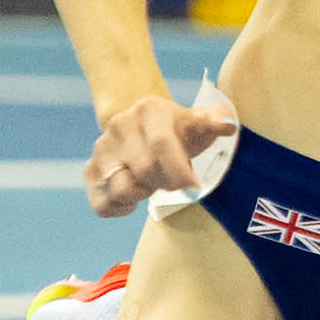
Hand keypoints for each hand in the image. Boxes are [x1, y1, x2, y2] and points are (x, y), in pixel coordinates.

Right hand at [85, 93, 237, 217]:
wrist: (140, 124)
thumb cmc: (176, 129)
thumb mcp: (196, 122)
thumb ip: (215, 122)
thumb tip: (229, 125)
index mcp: (148, 111)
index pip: (161, 144)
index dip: (179, 170)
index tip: (195, 187)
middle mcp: (120, 127)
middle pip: (145, 170)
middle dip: (166, 182)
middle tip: (176, 181)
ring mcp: (102, 150)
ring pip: (120, 188)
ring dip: (142, 194)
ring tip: (152, 183)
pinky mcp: (90, 172)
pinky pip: (102, 204)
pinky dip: (120, 208)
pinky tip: (134, 197)